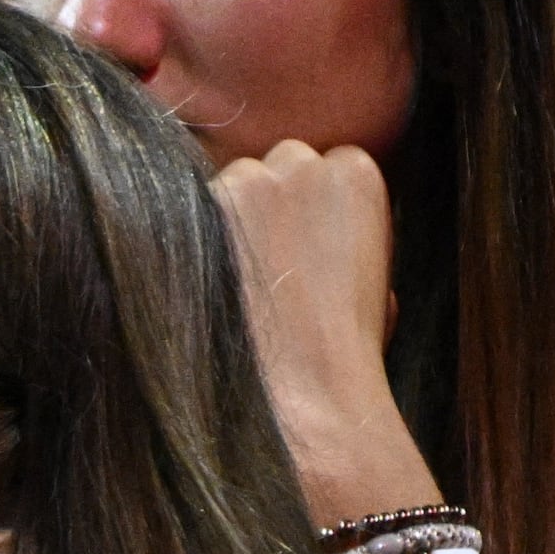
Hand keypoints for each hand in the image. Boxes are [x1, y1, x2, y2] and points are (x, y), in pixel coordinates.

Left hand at [211, 141, 441, 524]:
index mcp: (355, 172)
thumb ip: (343, 233)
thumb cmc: (346, 346)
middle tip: (262, 268)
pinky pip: (180, 219)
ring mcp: (240, 183)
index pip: (318, 165)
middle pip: (267, 169)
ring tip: (233, 287)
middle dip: (263, 208)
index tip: (300, 250)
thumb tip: (310, 230)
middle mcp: (296, 163)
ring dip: (223, 225)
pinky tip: (201, 289)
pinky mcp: (189, 214)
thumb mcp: (374, 277)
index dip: (304, 211)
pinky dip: (185, 248)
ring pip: (223, 190)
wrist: (305, 389)